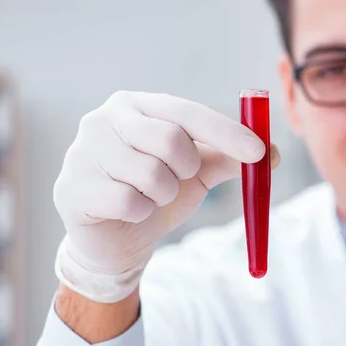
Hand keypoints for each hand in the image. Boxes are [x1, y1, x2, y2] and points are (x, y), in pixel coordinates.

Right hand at [53, 91, 279, 302]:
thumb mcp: (196, 173)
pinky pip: (129, 202)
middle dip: (186, 170)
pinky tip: (127, 211)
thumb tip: (273, 152)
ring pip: (151, 175)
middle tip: (179, 179)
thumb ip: (228, 159)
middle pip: (170, 140)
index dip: (226, 132)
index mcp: (138, 106)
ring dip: (163, 195)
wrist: (116, 239)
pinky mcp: (72, 187)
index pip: (187, 112)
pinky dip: (141, 213)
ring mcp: (83, 151)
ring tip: (148, 196)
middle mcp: (105, 118)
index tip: (259, 152)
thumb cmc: (156, 193)